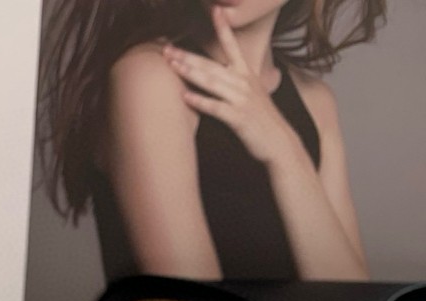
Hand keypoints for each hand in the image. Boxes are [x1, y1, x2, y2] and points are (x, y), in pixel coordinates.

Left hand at [163, 6, 303, 168]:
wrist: (278, 142)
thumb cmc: (260, 120)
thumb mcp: (250, 95)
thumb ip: (234, 83)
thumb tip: (217, 76)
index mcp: (246, 74)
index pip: (232, 46)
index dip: (223, 28)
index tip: (215, 10)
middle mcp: (244, 82)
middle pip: (212, 65)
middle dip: (188, 55)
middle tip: (167, 48)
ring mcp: (241, 99)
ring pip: (212, 82)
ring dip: (191, 72)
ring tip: (172, 65)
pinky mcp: (239, 117)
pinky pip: (216, 107)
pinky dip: (200, 101)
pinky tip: (185, 97)